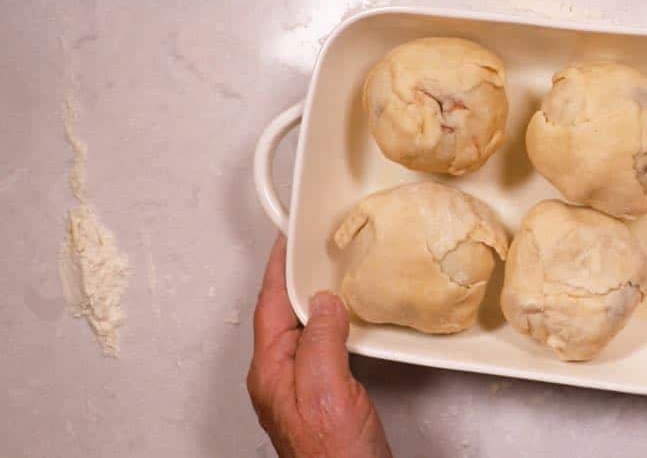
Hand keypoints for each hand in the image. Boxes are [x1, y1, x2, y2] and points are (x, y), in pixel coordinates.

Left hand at [247, 235, 392, 457]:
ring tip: (329, 275)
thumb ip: (321, 340)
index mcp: (272, 372)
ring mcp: (302, 389)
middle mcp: (282, 379)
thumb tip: (323, 302)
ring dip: (315, 301)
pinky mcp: (325, 397)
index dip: (279, 269)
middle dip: (295, 279)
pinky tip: (348, 321)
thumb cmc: (335, 456)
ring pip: (303, 330)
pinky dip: (333, 324)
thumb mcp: (327, 389)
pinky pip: (322, 346)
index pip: (271, 305)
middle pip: (283, 314)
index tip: (287, 239)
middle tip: (308, 249)